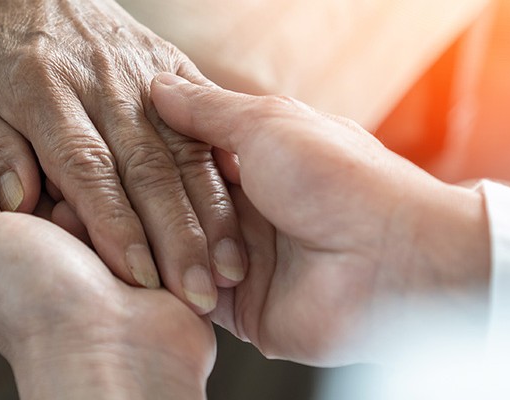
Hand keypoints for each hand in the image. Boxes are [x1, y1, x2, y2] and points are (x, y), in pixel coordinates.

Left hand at [0, 0, 248, 312]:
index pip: (83, 165)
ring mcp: (141, 72)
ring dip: (208, 212)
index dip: (112, 221)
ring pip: (183, 149)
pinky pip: (206, 120)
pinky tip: (242, 214)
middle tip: (193, 290)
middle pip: (143, 164)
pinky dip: (225, 169)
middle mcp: (98, 81)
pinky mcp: (171, 66)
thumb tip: (21, 198)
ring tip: (226, 268)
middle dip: (173, 232)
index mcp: (41, 89)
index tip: (135, 272)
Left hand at [0, 151, 214, 398]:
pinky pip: (179, 194)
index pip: (36, 151)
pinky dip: (169, 214)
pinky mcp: (177, 241)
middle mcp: (77, 229)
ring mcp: (132, 234)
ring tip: (116, 265)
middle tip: (74, 240)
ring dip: (129, 208)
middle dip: (88, 187)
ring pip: (136, 175)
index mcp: (27, 226)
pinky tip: (154, 249)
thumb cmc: (35, 304)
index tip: (35, 196)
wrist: (114, 356)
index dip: (37, 158)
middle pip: (90, 160)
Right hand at [150, 73, 491, 365]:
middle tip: (118, 197)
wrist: (390, 259)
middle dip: (151, 204)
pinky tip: (141, 273)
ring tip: (132, 235)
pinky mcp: (242, 308)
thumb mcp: (267, 124)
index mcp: (257, 161)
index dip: (152, 152)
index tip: (120, 146)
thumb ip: (208, 112)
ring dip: (160, 245)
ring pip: (174, 251)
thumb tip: (160, 87)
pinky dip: (167, 289)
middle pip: (173, 205)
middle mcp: (248, 210)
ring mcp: (243, 260)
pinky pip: (189, 299)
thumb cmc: (340, 180)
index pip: (183, 155)